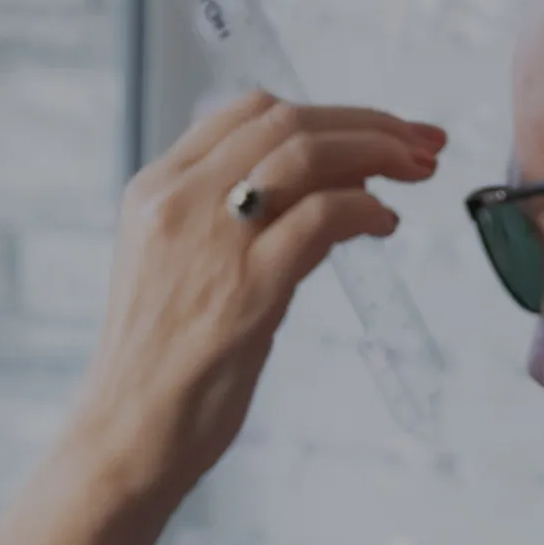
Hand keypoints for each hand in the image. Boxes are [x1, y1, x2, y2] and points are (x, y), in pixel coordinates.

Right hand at [72, 92, 445, 507]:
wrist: (124, 434)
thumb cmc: (158, 366)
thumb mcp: (176, 267)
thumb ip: (227, 222)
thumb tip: (318, 192)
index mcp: (156, 190)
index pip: (249, 112)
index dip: (325, 110)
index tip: (376, 128)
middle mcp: (179, 201)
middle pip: (288, 121)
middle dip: (367, 124)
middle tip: (419, 144)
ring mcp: (213, 241)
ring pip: (308, 153)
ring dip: (377, 151)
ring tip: (415, 171)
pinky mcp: (249, 288)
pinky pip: (324, 216)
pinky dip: (367, 209)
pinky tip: (384, 226)